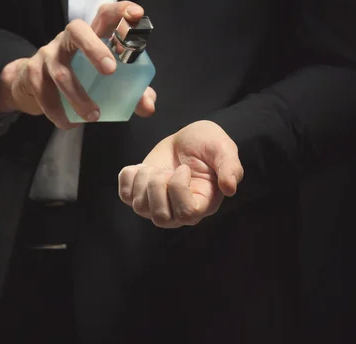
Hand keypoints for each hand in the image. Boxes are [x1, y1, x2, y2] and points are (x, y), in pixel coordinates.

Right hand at [0, 1, 156, 128]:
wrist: (29, 84)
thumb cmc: (78, 78)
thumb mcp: (105, 82)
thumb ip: (131, 91)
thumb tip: (149, 107)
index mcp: (91, 35)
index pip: (105, 14)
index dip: (121, 11)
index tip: (136, 14)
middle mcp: (67, 39)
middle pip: (77, 30)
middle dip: (93, 48)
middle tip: (110, 71)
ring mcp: (47, 53)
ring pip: (61, 71)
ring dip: (78, 96)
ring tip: (93, 116)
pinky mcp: (32, 72)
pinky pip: (44, 93)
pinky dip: (58, 112)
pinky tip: (70, 124)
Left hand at [118, 120, 243, 227]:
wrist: (187, 138)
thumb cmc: (207, 145)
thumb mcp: (224, 150)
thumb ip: (231, 168)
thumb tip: (230, 189)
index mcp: (202, 204)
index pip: (185, 214)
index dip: (178, 189)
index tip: (183, 169)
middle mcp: (178, 211)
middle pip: (159, 217)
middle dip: (158, 187)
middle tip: (167, 170)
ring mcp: (157, 204)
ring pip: (140, 208)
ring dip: (143, 181)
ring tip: (155, 168)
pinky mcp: (140, 193)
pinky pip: (124, 195)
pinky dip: (128, 178)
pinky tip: (141, 167)